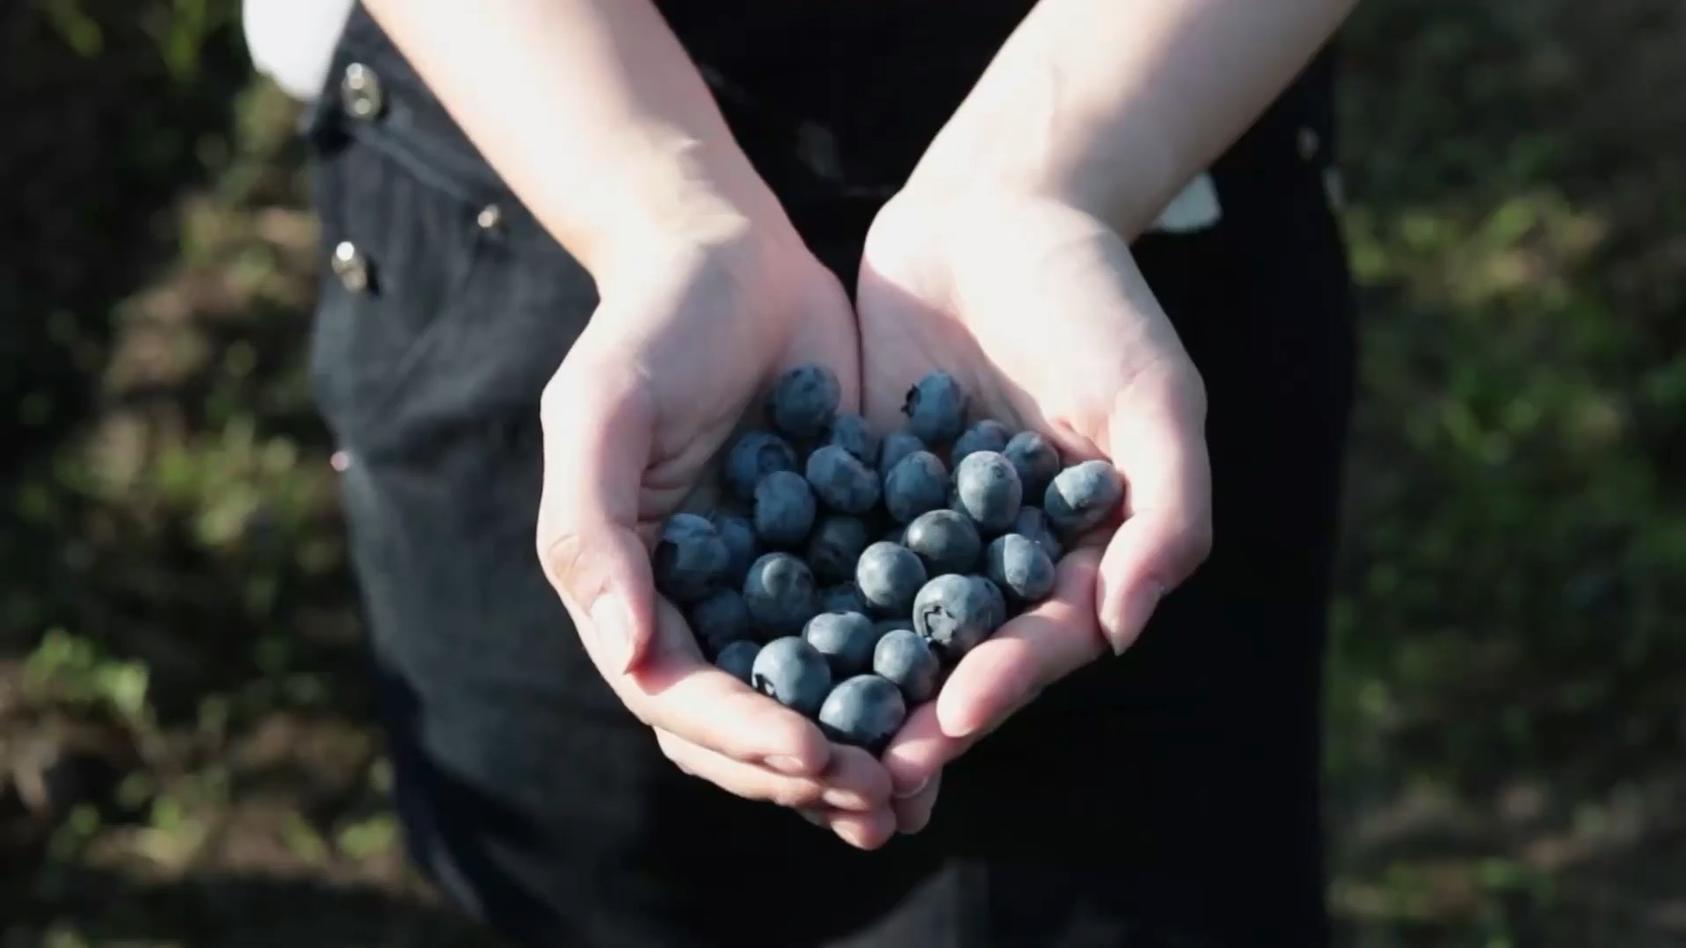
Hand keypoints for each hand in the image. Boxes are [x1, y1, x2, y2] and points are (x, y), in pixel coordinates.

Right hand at [535, 224, 895, 848]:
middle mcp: (705, 609)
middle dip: (807, 773)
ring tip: (916, 797)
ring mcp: (778, 590)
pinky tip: (959, 711)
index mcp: (638, 594)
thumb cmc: (651, 327)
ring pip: (817, 702)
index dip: (742, 737)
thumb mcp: (602, 413)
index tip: (812, 757)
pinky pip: (878, 636)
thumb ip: (594, 534)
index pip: (680, 698)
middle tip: (878, 803)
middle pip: (750, 724)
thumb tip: (626, 658)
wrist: (732, 255)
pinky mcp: (846, 556)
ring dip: (862, 757)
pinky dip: (910, 684)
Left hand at [856, 192, 1213, 805]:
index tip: (954, 721)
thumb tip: (1122, 632)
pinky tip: (748, 644)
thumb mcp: (1152, 394)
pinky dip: (795, 601)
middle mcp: (999, 556)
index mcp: (1078, 550)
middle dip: (916, 713)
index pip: (1041, 638)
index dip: (1003, 682)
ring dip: (850, 684)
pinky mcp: (858, 489)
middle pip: (958, 651)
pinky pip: (826, 554)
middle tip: (866, 774)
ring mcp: (924, 527)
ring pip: (884, 622)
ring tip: (801, 737)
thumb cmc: (1094, 297)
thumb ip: (1164, 512)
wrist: (996, 207)